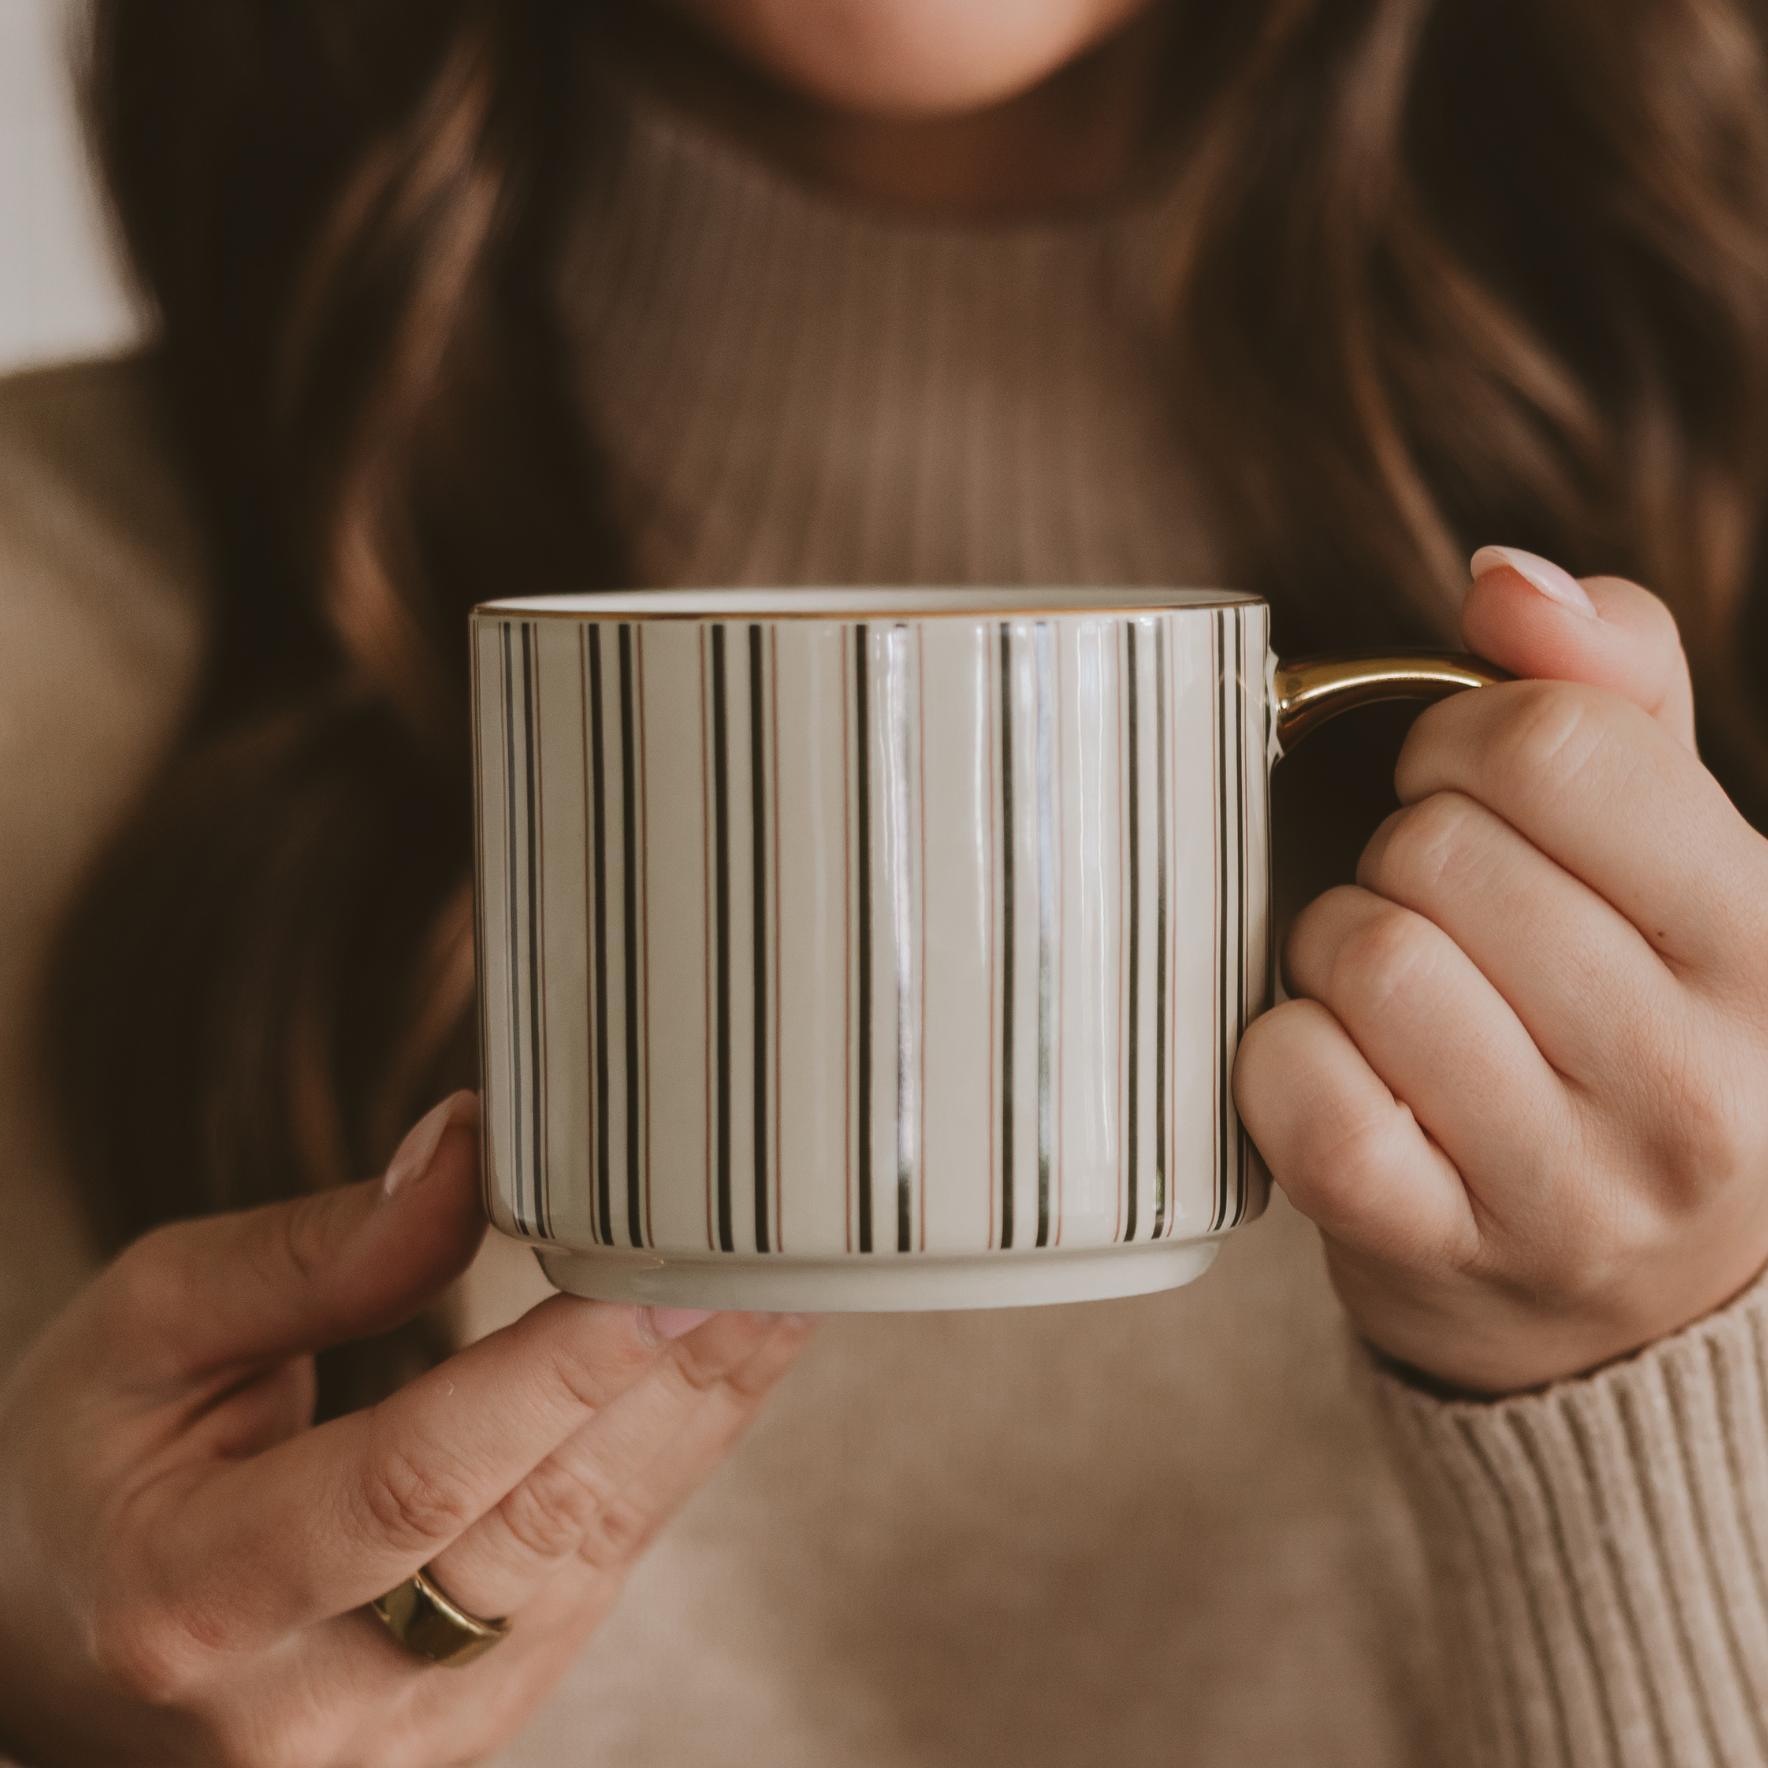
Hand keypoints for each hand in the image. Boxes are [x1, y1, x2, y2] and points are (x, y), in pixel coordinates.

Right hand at [0, 1093, 816, 1765]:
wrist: (62, 1636)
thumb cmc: (87, 1467)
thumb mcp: (143, 1331)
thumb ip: (306, 1255)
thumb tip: (467, 1154)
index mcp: (202, 1599)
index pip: (415, 1480)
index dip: (559, 1376)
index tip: (672, 1272)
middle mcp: (317, 1703)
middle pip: (542, 1523)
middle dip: (678, 1376)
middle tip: (780, 1251)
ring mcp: (414, 1732)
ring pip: (599, 1546)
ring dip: (707, 1405)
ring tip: (792, 1279)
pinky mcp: (478, 1712)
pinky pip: (601, 1564)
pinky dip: (675, 1449)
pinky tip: (732, 1354)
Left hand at [1235, 548, 1767, 1393]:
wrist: (1628, 1297)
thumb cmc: (1634, 1026)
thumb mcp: (1675, 851)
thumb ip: (1613, 686)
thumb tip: (1505, 577)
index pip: (1560, 746)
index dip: (1466, 741)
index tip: (1467, 791)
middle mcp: (1696, 1080)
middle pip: (1439, 849)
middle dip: (1402, 854)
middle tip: (1435, 908)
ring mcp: (1570, 1189)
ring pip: (1367, 958)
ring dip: (1338, 948)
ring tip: (1391, 988)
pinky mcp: (1438, 1254)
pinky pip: (1303, 1092)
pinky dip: (1284, 1053)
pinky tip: (1338, 1066)